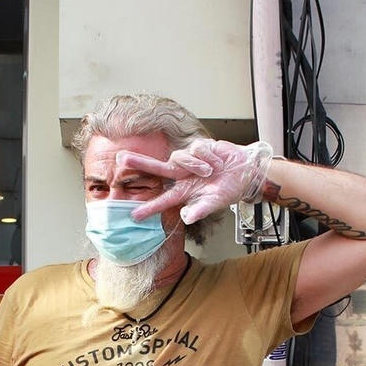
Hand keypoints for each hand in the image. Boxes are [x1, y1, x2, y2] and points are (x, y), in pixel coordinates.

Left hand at [116, 139, 273, 223]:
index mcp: (184, 192)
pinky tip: (216, 161)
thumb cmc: (230, 188)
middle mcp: (182, 176)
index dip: (149, 208)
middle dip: (139, 163)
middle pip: (157, 169)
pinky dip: (207, 156)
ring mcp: (189, 161)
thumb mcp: (215, 203)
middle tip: (120, 159)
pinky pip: (195, 149)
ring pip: (179, 158)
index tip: (133, 216)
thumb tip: (187, 218)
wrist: (246, 170)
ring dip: (195, 164)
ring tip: (212, 170)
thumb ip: (200, 210)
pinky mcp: (198, 148)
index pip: (162, 200)